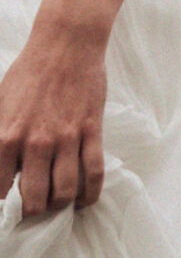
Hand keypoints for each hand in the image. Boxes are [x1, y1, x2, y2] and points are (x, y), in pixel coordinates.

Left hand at [0, 17, 107, 215]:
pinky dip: (90, 194)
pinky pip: (94, 171)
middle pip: (33, 198)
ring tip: (57, 204)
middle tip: (32, 212)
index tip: (7, 207)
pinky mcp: (91, 131)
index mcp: (5, 138)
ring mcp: (66, 139)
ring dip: (59, 205)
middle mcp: (35, 143)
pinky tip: (84, 201)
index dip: (3, 204)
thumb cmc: (28, 74)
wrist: (65, 45)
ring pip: (65, 191)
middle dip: (32, 212)